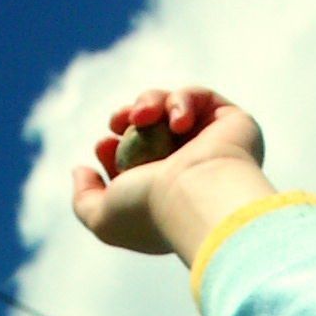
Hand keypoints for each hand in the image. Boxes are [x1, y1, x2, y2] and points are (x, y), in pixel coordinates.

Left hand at [70, 84, 269, 257]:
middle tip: (119, 122)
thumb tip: (82, 170)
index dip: (114, 146)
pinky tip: (178, 122)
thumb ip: (83, 199)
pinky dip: (181, 101)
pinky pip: (200, 97)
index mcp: (166, 193)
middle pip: (153, 127)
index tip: (103, 145)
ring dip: (149, 102)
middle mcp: (192, 169)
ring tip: (144, 116)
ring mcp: (213, 145)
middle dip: (129, 117)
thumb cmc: (150, 211)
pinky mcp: (233, 123)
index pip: (136, 158)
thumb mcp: (102, 218)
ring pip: (171, 106)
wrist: (196, 197)